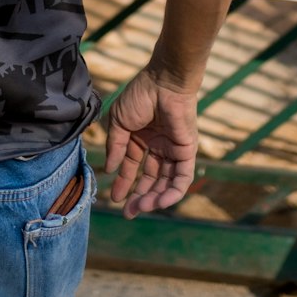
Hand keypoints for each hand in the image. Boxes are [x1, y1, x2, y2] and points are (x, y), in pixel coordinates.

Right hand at [104, 67, 198, 218]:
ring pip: (166, 182)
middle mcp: (159, 146)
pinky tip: (159, 202)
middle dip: (140, 197)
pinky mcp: (187, 152)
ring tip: (141, 208)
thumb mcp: (120, 122)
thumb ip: (116, 146)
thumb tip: (110, 169)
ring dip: (154, 198)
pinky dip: (172, 192)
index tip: (114, 198)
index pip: (134, 166)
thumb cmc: (141, 96)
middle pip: (150, 179)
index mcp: (142, 137)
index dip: (124, 183)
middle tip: (129, 213)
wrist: (164, 83)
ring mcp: (174, 150)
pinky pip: (182, 178)